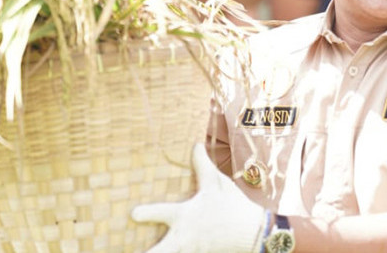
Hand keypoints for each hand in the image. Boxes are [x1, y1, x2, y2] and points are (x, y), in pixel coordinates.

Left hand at [132, 143, 267, 252]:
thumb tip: (196, 144)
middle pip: (160, 251)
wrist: (252, 232)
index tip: (133, 214)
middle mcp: (184, 236)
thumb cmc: (233, 204)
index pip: (162, 213)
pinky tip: (172, 252)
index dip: (147, 213)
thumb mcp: (217, 182)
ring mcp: (191, 250)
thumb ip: (202, 164)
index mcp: (185, 215)